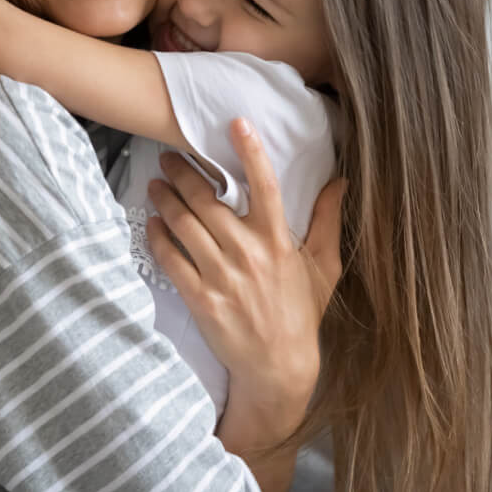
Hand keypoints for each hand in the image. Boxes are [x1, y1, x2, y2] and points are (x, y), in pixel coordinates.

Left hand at [147, 118, 345, 444]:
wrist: (278, 369)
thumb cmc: (301, 314)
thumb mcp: (323, 268)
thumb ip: (328, 222)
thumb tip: (340, 181)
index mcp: (279, 242)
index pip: (266, 186)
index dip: (251, 152)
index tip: (237, 123)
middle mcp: (248, 254)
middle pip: (207, 200)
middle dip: (183, 172)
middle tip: (169, 156)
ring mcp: (222, 276)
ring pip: (184, 224)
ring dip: (165, 198)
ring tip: (155, 183)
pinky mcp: (200, 298)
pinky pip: (171, 258)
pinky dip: (157, 236)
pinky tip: (151, 222)